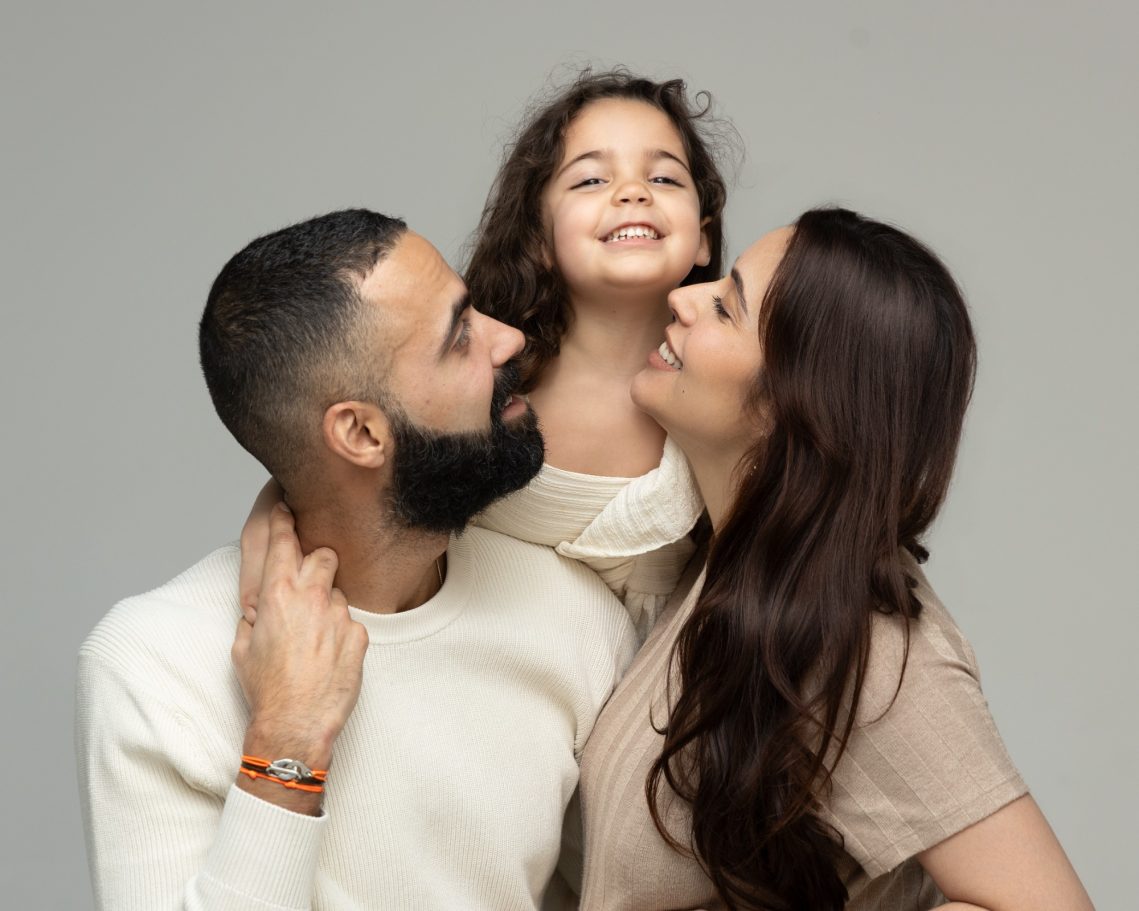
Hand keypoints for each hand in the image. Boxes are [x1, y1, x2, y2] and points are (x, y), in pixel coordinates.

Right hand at [232, 504, 367, 786]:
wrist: (296, 723)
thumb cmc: (266, 688)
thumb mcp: (243, 647)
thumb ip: (253, 615)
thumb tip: (258, 604)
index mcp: (277, 595)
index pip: (283, 541)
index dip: (284, 521)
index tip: (287, 508)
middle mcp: (310, 597)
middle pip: (324, 554)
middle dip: (318, 560)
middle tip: (310, 579)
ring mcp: (338, 614)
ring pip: (338, 591)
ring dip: (328, 604)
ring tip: (314, 636)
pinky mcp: (359, 634)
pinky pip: (350, 622)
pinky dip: (341, 633)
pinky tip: (329, 656)